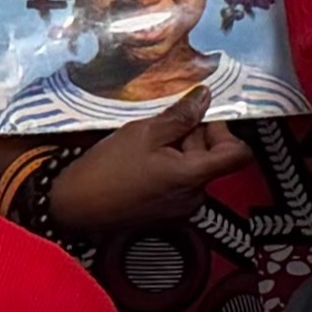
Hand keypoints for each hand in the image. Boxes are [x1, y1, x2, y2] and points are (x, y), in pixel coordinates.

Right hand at [40, 91, 248, 234]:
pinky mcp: (166, 215)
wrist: (72, 207)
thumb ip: (180, 116)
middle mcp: (195, 197)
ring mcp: (181, 209)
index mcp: (193, 177)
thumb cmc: (105, 169)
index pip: (239, 154)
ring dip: (179, 151)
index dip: (226, 132)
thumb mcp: (143, 132)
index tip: (202, 118)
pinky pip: (180, 184)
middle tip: (162, 125)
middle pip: (213, 159)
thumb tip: (205, 97)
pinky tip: (142, 160)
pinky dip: (169, 167)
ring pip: (195, 170)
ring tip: (147, 143)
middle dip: (195, 137)